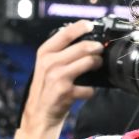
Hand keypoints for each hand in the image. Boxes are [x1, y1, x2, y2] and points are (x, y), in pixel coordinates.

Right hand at [21, 20, 103, 138]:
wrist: (38, 113)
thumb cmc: (45, 88)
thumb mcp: (46, 65)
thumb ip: (60, 53)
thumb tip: (84, 41)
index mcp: (44, 53)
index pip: (65, 33)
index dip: (81, 27)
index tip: (91, 25)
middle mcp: (50, 62)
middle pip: (82, 47)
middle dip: (96, 48)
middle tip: (100, 50)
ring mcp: (58, 76)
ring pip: (88, 62)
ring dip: (97, 64)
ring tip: (98, 66)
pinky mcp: (66, 91)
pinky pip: (89, 87)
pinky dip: (92, 90)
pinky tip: (87, 91)